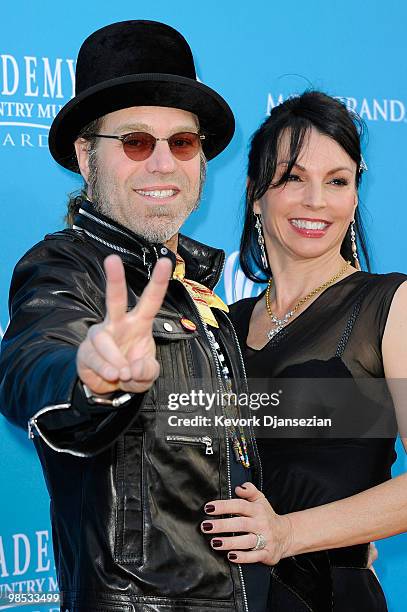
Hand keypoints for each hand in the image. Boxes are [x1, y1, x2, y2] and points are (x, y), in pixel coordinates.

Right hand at [76, 254, 171, 394]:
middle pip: (115, 298)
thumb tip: (133, 368)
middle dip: (114, 279)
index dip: (159, 282)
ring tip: (123, 373)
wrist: (109, 387)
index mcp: (139, 323)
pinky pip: (95, 357)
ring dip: (114, 359)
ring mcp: (100, 335)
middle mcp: (118, 323)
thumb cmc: (132, 372)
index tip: (166, 262)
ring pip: (103, 338)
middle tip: (112, 259)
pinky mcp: (86, 350)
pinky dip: (106, 369)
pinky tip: (112, 375)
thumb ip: (147, 371)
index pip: (151, 300)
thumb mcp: (148, 375)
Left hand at [201, 481, 292, 564]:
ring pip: (246, 541)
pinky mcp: (267, 554)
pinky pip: (254, 556)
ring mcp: (264, 539)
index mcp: (257, 510)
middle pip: (240, 524)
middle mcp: (261, 524)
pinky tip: (230, 556)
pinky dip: (243, 557)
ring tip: (214, 542)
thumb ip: (250, 490)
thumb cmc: (267, 515)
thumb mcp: (260, 499)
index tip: (208, 508)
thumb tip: (238, 487)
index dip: (224, 506)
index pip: (239, 505)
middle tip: (206, 526)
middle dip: (222, 525)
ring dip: (229, 542)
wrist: (286, 534)